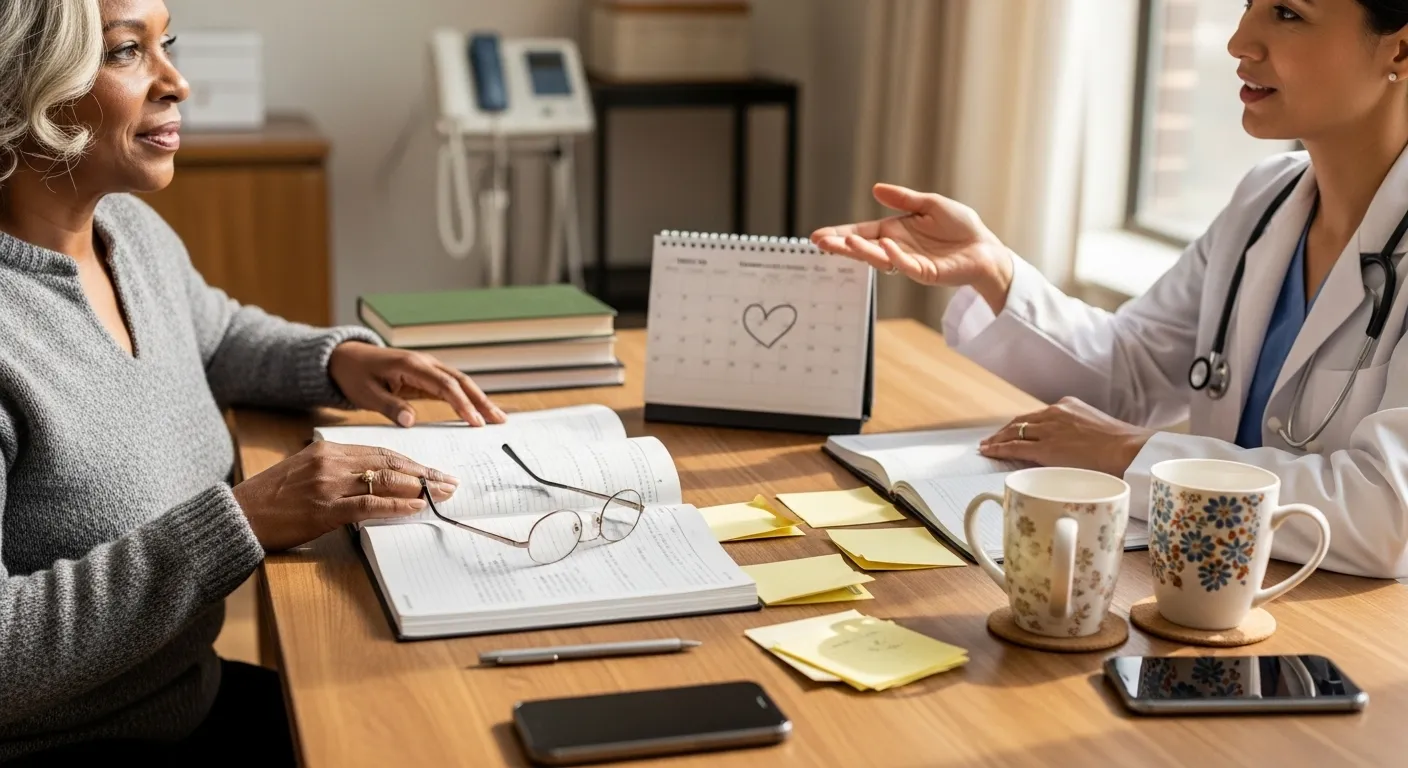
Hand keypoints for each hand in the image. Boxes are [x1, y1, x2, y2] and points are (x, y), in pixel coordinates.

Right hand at [232, 441, 459, 550]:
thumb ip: (338, 471)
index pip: (381, 452)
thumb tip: (375, 480)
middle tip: (449, 481)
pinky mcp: (325, 509)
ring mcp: (328, 485)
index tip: (432, 470)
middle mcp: (330, 462)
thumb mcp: (305, 472)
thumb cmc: (271, 499)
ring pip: (385, 480)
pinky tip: (416, 508)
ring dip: (420, 488)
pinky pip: (370, 505)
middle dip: (424, 473)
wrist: (237, 517)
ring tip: (442, 494)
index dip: (411, 461)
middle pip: (390, 462)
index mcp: (327, 450)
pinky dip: (397, 506)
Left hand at [328, 342, 504, 427]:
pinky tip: (478, 412)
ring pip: (460, 382)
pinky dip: (467, 398)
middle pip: (460, 381)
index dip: (462, 403)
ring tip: (498, 418)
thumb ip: (389, 407)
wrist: (344, 358)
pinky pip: (451, 387)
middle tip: (500, 421)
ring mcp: (427, 368)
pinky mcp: (426, 376)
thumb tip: (411, 421)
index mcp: (411, 365)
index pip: (445, 385)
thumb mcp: (365, 393)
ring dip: (479, 399)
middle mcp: (425, 363)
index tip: (475, 422)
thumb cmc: (353, 375)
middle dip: (482, 400)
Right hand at [811, 183, 1015, 312]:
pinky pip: (906, 266)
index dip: (840, 234)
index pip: (862, 232)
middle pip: (864, 248)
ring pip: (880, 259)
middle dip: (841, 246)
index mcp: (895, 232)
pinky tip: (885, 245)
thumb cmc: (961, 227)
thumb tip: (876, 189)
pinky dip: (895, 256)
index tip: (817, 236)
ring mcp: (909, 263)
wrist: (985, 248)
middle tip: (820, 243)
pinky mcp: (926, 273)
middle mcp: (897, 248)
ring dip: (863, 251)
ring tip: (845, 242)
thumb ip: (904, 199)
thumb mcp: (931, 204)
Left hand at [978, 397, 1154, 477]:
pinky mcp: (1045, 448)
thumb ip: (1079, 432)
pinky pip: (1014, 447)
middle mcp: (1054, 413)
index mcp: (1067, 406)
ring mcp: (1048, 430)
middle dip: (1004, 431)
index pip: (1036, 416)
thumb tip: (1074, 446)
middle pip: (1021, 421)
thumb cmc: (1120, 445)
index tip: (1012, 430)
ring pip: (1014, 432)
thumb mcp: (1095, 428)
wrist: (1127, 449)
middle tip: (991, 439)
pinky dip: (998, 449)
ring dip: (997, 440)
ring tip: (986, 446)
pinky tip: (988, 452)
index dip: (1021, 424)